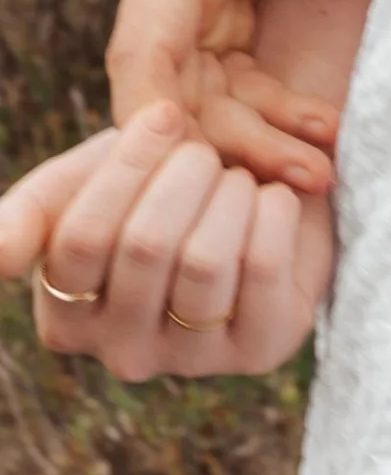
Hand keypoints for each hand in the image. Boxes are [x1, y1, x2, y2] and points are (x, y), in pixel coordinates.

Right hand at [0, 102, 331, 378]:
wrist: (255, 188)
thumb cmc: (157, 185)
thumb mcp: (90, 183)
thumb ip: (32, 211)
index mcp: (65, 317)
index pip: (80, 238)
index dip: (128, 164)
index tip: (164, 114)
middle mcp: (121, 353)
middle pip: (145, 244)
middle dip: (186, 172)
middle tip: (205, 152)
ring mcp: (192, 360)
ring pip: (206, 258)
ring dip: (230, 193)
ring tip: (235, 181)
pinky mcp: (261, 348)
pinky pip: (265, 265)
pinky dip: (274, 209)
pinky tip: (270, 203)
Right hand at [109, 0, 390, 189]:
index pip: (142, 59)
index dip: (157, 123)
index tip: (192, 169)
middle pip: (174, 100)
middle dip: (233, 148)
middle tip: (310, 178)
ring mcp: (182, 7)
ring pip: (201, 100)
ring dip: (254, 138)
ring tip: (324, 170)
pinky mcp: (210, 11)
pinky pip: (228, 79)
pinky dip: (267, 110)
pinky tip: (322, 129)